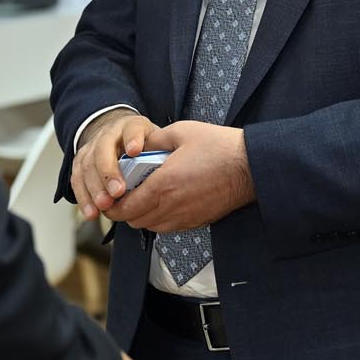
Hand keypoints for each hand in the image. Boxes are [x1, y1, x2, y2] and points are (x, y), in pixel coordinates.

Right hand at [72, 111, 161, 219]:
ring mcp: (90, 149)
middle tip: (118, 193)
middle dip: (108, 173)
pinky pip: (77, 180)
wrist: (114, 135)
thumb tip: (173, 170)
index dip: (133, 139)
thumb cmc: (139, 143)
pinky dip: (84, 198)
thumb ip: (160, 151)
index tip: (134, 151)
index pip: (132, 129)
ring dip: (95, 189)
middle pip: (103, 151)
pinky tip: (92, 212)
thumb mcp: (154, 140)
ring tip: (105, 206)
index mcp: (129, 127)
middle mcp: (107, 135)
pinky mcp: (80, 164)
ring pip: (87, 167)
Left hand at [111, 121, 253, 233]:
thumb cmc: (220, 147)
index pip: (126, 207)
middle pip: (134, 220)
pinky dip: (157, 218)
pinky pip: (167, 227)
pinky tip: (162, 201)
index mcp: (163, 184)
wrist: (251, 167)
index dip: (112, 205)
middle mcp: (171, 206)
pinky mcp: (196, 221)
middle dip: (123, 210)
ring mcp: (185, 217)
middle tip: (121, 194)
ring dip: (140, 215)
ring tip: (141, 196)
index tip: (108, 195)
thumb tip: (138, 145)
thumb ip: (154, 140)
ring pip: (150, 226)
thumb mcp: (181, 132)